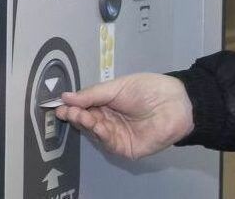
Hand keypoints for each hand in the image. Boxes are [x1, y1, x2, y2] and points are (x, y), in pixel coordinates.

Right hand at [55, 73, 193, 159]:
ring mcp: (118, 135)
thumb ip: (92, 94)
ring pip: (95, 132)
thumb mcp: (118, 86)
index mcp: (110, 104)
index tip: (58, 105)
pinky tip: (93, 123)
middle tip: (65, 111)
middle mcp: (112, 120)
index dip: (73, 106)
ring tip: (76, 114)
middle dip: (76, 115)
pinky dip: (99, 133)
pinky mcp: (125, 148)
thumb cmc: (149, 90)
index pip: (86, 107)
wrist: (176, 102)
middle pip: (88, 121)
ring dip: (85, 123)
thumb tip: (65, 96)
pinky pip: (108, 142)